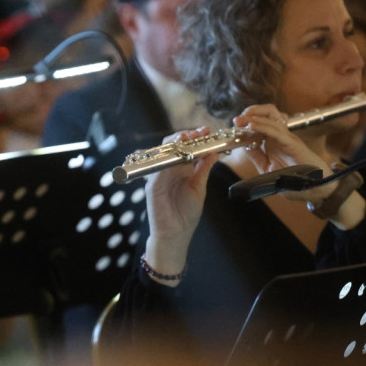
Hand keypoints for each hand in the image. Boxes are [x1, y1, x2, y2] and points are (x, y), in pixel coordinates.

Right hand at [143, 127, 217, 284]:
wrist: (176, 234)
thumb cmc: (186, 214)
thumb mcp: (199, 188)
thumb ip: (203, 170)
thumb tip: (214, 152)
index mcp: (181, 169)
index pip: (185, 147)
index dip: (195, 137)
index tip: (207, 130)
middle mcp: (168, 169)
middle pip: (172, 146)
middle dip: (185, 136)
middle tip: (199, 132)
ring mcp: (158, 176)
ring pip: (162, 153)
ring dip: (173, 144)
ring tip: (186, 138)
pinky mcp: (151, 185)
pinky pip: (156, 169)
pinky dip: (165, 161)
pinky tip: (175, 155)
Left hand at [233, 105, 337, 203]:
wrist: (317, 189)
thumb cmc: (295, 180)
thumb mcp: (267, 168)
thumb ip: (256, 156)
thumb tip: (242, 144)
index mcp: (273, 141)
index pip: (260, 122)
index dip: (246, 120)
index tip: (233, 125)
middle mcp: (281, 136)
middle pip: (267, 114)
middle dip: (251, 113)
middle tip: (237, 120)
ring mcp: (288, 139)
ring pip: (271, 119)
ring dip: (254, 118)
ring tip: (240, 121)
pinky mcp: (293, 144)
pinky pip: (277, 132)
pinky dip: (263, 127)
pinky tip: (251, 127)